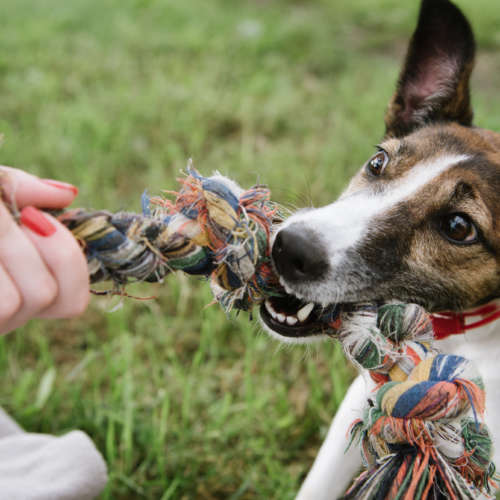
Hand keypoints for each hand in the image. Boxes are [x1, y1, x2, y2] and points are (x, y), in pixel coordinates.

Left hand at [0, 167, 88, 333]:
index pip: (73, 301)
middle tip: (14, 216)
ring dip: (11, 246)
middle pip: (61, 299)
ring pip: (30, 300)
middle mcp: (10, 313)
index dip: (69, 261)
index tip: (36, 217)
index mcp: (23, 286)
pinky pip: (6, 303)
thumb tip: (70, 194)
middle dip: (41, 246)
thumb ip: (25, 189)